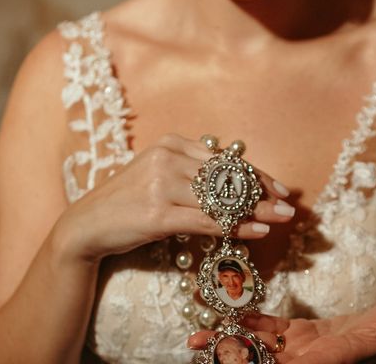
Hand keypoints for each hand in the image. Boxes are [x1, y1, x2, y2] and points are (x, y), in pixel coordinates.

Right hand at [52, 134, 293, 261]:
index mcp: (171, 143)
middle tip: (288, 207)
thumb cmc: (129, 201)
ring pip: (220, 199)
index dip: (256, 174)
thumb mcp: (161, 175)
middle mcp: (167, 158)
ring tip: (280, 219)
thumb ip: (194, 173)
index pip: (225, 159)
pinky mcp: (157, 213)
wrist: (87, 225)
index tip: (280, 189)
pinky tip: (256, 231)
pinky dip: (235, 227)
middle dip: (262, 193)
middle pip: (227, 177)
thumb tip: (238, 183)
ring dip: (255, 211)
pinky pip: (206, 220)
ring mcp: (161, 184)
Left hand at [188, 300, 375, 363]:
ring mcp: (299, 348)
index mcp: (330, 358)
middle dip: (232, 360)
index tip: (238, 363)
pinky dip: (246, 324)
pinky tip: (224, 317)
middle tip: (198, 354)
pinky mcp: (296, 333)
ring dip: (226, 344)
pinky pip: (266, 330)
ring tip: (193, 341)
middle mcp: (308, 359)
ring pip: (257, 349)